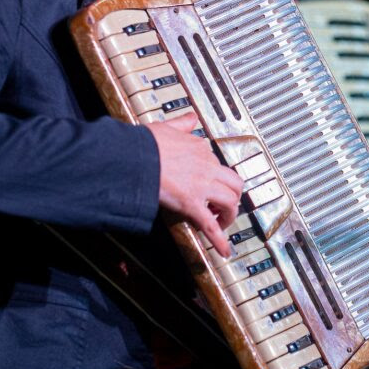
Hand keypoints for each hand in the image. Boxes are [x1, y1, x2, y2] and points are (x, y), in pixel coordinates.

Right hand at [146, 112, 243, 255]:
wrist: (134, 157)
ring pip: (230, 202)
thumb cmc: (145, 144)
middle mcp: (206, 167)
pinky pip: (211, 225)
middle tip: (222, 206)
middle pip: (234, 184)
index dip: (215, 179)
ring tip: (220, 223)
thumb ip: (181, 123)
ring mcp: (202, 186)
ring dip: (228, 215)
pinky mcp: (192, 204)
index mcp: (200, 149)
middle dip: (232, 196)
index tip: (210, 187)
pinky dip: (220, 240)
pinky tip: (225, 251)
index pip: (217, 165)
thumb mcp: (166, 127)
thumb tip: (191, 118)